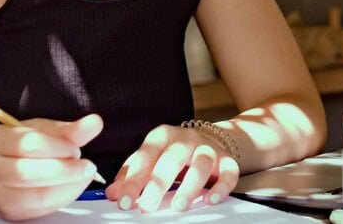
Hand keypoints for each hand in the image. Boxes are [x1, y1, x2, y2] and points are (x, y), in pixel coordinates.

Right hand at [0, 114, 102, 220]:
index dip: (57, 147)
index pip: (27, 144)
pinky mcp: (8, 212)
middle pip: (27, 173)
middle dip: (64, 171)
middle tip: (87, 167)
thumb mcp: (40, 130)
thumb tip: (94, 123)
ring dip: (67, 186)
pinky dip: (63, 198)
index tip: (77, 147)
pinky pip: (40, 210)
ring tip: (82, 176)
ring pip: (35, 196)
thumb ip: (67, 130)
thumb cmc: (17, 146)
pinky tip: (72, 187)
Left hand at [105, 123, 239, 212]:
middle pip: (171, 158)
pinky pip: (229, 171)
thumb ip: (131, 174)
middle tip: (148, 206)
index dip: (133, 180)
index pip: (145, 156)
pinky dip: (222, 186)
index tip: (125, 201)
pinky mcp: (226, 159)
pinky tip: (210, 199)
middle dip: (158, 183)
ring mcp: (207, 148)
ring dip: (190, 185)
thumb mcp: (149, 157)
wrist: (207, 139)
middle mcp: (185, 138)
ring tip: (179, 205)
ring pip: (201, 163)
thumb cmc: (171, 152)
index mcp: (162, 136)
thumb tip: (113, 193)